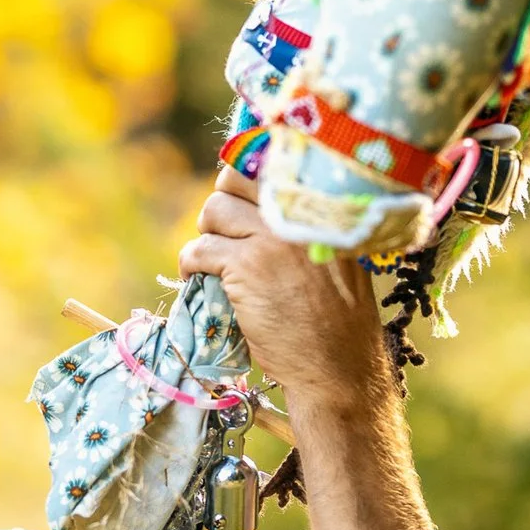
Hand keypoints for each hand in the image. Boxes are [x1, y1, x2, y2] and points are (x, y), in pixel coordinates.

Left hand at [177, 169, 389, 414]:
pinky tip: (199, 279)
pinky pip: (198, 249)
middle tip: (225, 234)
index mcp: (323, 207)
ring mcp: (270, 238)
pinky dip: (191, 264)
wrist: (338, 366)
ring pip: (212, 211)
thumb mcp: (336, 259)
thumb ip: (306, 227)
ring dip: (206, 235)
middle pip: (233, 180)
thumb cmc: (339, 320)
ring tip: (213, 260)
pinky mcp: (244, 267)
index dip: (244, 179)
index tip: (237, 200)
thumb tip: (264, 204)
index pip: (269, 163)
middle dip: (223, 205)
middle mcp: (297, 214)